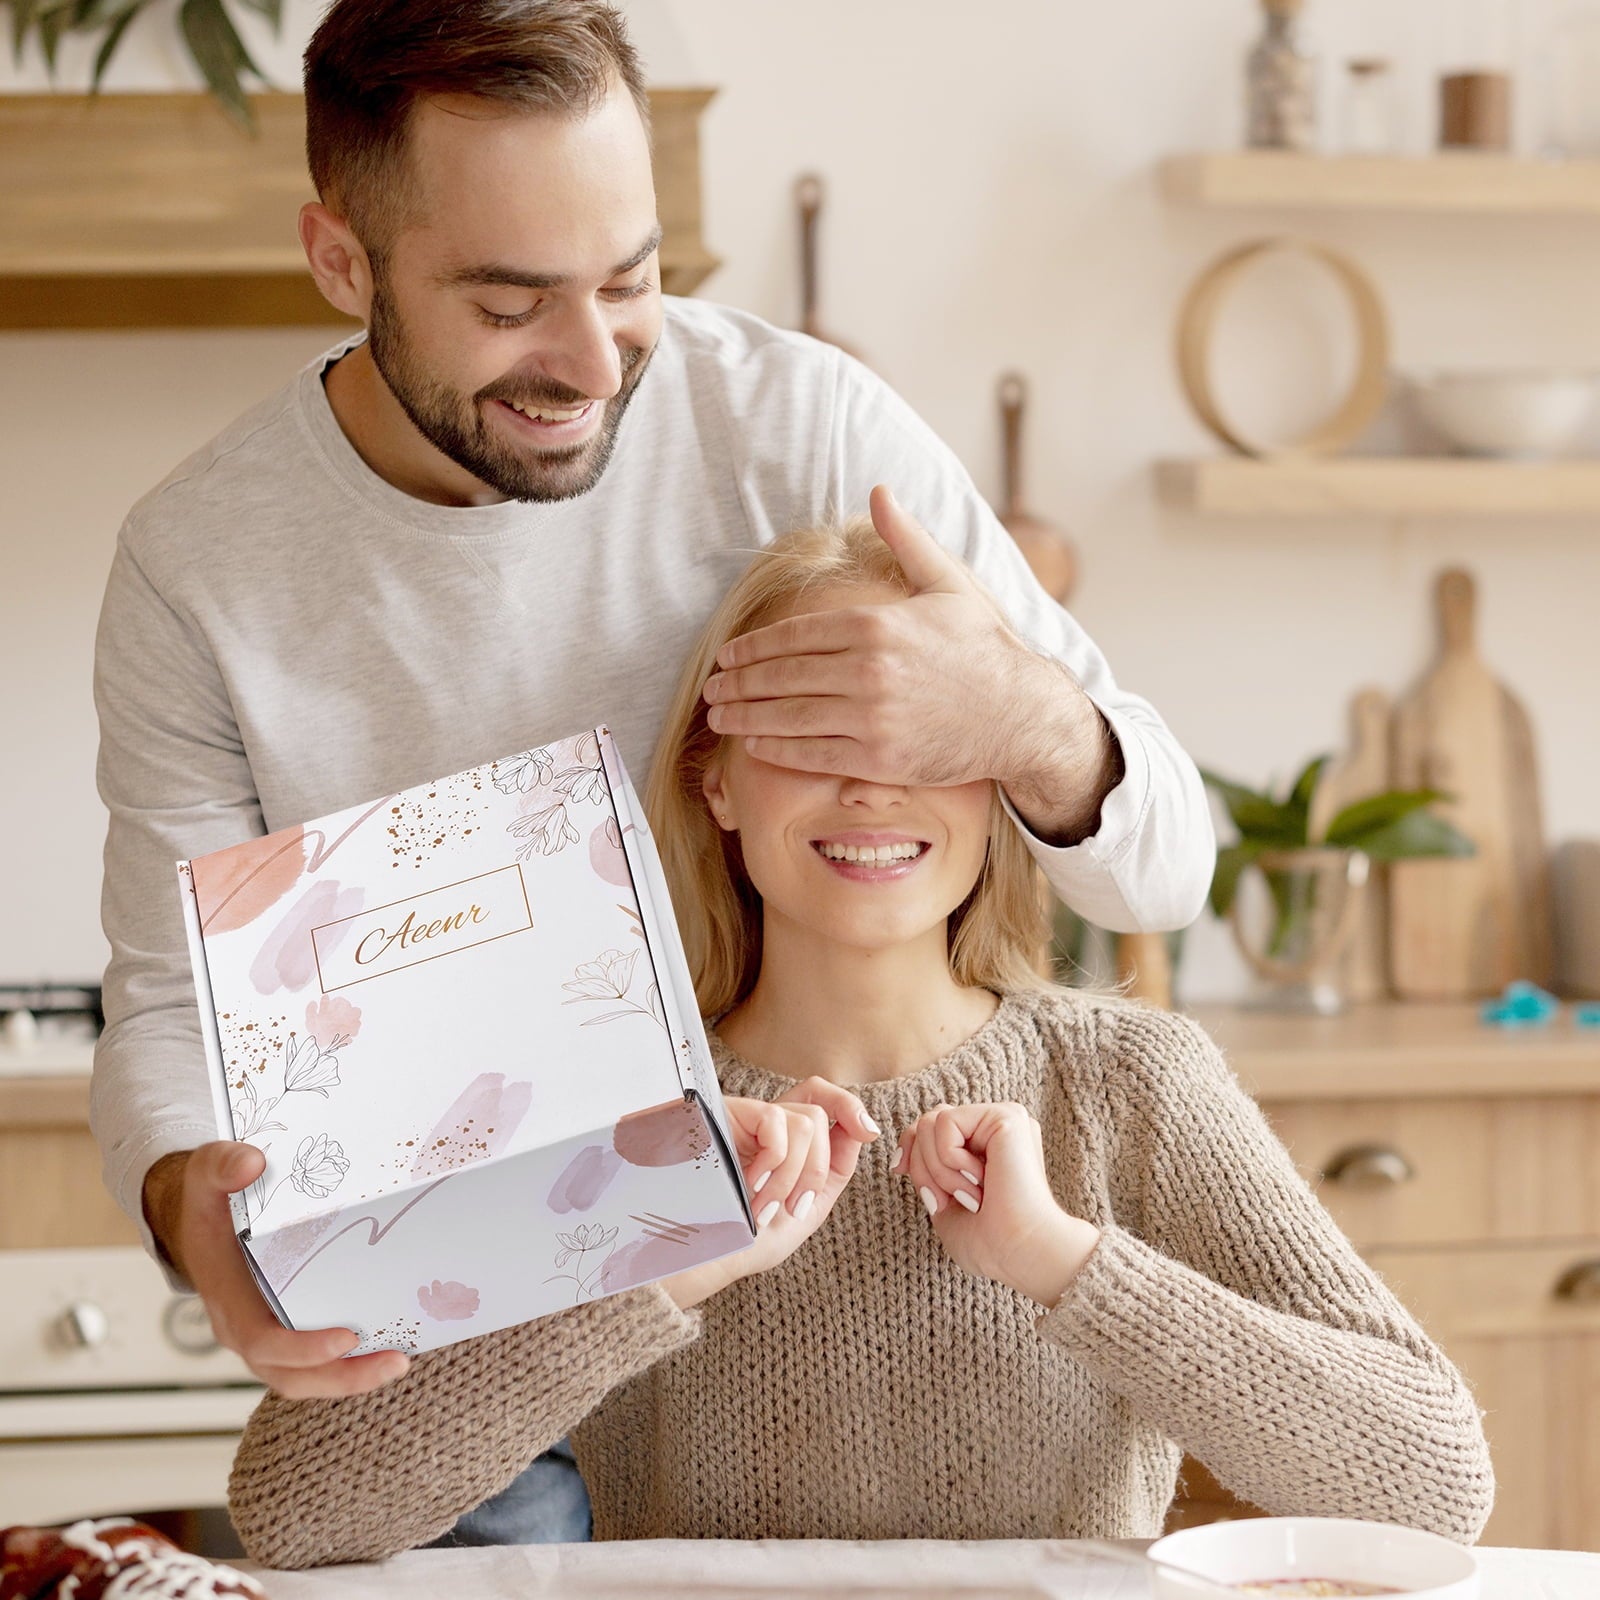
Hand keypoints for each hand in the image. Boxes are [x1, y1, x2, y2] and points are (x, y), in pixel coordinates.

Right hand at [143, 1144, 409, 1398]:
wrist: (199, 1221)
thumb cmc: (209, 1202)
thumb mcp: (205, 1175)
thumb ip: (222, 1165)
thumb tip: (252, 1163)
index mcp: (228, 1300)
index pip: (262, 1341)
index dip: (303, 1348)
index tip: (347, 1336)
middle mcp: (246, 1328)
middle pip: (290, 1375)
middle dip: (343, 1377)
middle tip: (396, 1361)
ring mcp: (267, 1335)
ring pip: (305, 1377)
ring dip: (352, 1377)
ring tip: (400, 1361)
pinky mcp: (287, 1329)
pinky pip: (315, 1362)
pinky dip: (349, 1362)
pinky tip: (391, 1342)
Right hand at [663, 1081, 878, 1309]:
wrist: (703, 1257)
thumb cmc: (746, 1241)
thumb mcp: (803, 1210)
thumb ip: (831, 1172)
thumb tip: (860, 1130)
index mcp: (786, 1142)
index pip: (821, 1097)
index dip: (849, 1106)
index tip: (869, 1133)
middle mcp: (766, 1124)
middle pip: (819, 1106)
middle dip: (819, 1166)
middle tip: (795, 1209)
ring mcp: (746, 1117)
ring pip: (806, 1123)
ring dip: (795, 1176)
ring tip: (765, 1208)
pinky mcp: (728, 1114)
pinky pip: (778, 1125)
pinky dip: (776, 1164)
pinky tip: (752, 1187)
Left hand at [700, 486, 1116, 840]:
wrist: (1020, 714)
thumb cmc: (983, 648)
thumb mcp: (947, 584)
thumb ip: (906, 540)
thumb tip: (878, 492)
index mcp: (877, 624)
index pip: (795, 634)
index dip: (754, 647)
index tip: (728, 655)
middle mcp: (869, 670)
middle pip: (783, 676)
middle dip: (740, 682)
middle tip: (712, 687)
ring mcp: (873, 718)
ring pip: (789, 716)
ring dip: (745, 716)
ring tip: (720, 715)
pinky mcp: (880, 760)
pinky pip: (812, 754)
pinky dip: (776, 749)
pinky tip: (754, 743)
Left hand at [897, 1102, 1098, 1307]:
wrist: (1021, 1253)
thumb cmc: (989, 1242)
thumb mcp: (943, 1198)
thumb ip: (927, 1165)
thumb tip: (908, 1144)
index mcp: (985, 1145)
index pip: (931, 1124)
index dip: (908, 1145)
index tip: (900, 1171)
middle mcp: (995, 1127)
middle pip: (926, 1121)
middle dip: (921, 1167)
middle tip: (951, 1201)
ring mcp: (1004, 1118)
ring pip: (931, 1121)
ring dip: (938, 1171)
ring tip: (971, 1195)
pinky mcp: (1006, 1116)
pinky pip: (946, 1122)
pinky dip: (950, 1160)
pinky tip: (981, 1180)